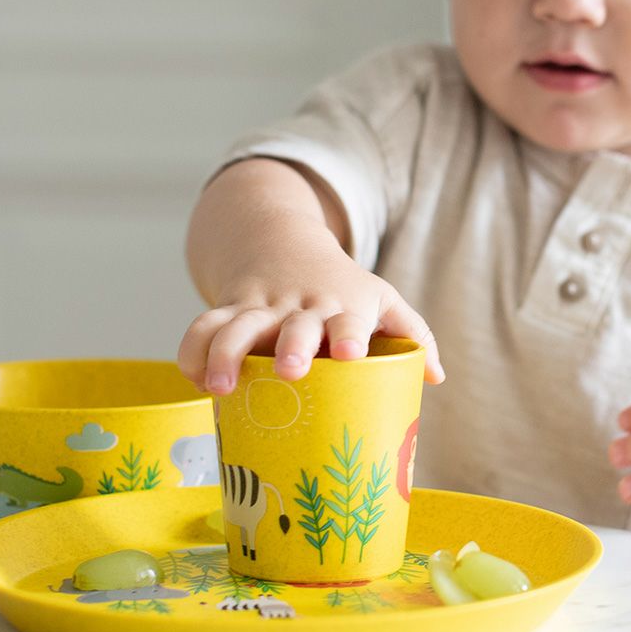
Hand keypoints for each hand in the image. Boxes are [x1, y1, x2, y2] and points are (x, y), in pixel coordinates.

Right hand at [177, 229, 444, 392]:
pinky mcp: (229, 311)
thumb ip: (413, 332)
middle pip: (293, 326)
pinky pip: (203, 328)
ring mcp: (261, 308)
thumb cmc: (342, 288)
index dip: (349, 335)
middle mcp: (300, 306)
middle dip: (290, 345)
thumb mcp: (380, 298)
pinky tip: (195, 380)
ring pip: (237, 326)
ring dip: (227, 354)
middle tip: (290, 370)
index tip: (349, 354)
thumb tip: (437, 377)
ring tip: (221, 387)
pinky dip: (194, 351)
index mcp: (343, 306)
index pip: (350, 320)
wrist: (282, 243)